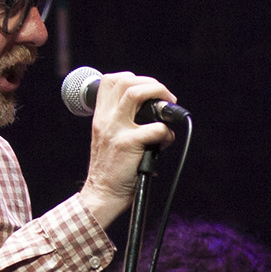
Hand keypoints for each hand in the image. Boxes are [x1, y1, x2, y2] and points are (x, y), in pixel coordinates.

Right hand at [79, 71, 180, 219]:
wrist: (102, 194)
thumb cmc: (110, 169)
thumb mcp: (107, 138)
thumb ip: (121, 122)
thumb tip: (153, 112)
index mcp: (100, 116)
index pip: (109, 80)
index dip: (132, 78)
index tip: (147, 89)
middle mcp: (106, 119)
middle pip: (126, 81)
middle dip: (152, 84)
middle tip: (166, 98)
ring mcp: (116, 130)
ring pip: (136, 94)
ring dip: (159, 95)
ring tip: (170, 108)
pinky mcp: (128, 144)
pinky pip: (156, 128)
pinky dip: (167, 133)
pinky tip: (166, 142)